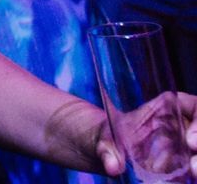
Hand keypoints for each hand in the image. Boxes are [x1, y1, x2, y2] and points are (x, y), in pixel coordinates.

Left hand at [44, 88, 196, 175]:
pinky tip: (188, 179)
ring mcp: (183, 151)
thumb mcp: (101, 137)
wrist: (95, 151)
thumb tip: (113, 166)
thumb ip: (107, 150)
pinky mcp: (180, 170)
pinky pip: (191, 172)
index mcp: (165, 110)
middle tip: (193, 167)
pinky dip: (193, 175)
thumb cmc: (100, 134)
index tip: (190, 140)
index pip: (194, 107)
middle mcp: (180, 129)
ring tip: (192, 173)